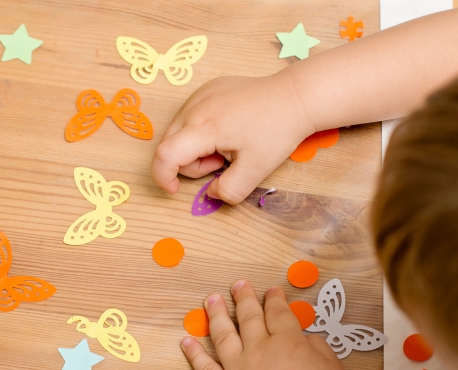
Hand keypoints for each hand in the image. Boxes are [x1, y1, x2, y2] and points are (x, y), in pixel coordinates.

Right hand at [152, 73, 314, 203]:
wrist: (294, 97)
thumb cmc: (276, 131)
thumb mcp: (256, 170)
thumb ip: (229, 190)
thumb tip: (211, 192)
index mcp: (203, 127)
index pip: (165, 154)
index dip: (162, 177)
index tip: (175, 190)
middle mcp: (194, 107)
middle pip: (170, 145)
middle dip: (190, 164)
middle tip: (223, 162)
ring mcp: (200, 94)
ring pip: (179, 132)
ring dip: (196, 147)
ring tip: (228, 145)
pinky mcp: (208, 88)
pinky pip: (190, 116)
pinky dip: (202, 131)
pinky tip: (228, 128)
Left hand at [181, 280, 347, 369]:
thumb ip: (318, 347)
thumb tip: (307, 340)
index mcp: (287, 342)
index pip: (278, 312)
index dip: (275, 299)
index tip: (272, 291)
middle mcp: (259, 351)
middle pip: (249, 317)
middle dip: (244, 298)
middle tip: (239, 285)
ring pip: (223, 335)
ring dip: (216, 314)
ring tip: (211, 299)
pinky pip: (206, 369)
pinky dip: (195, 354)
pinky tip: (187, 341)